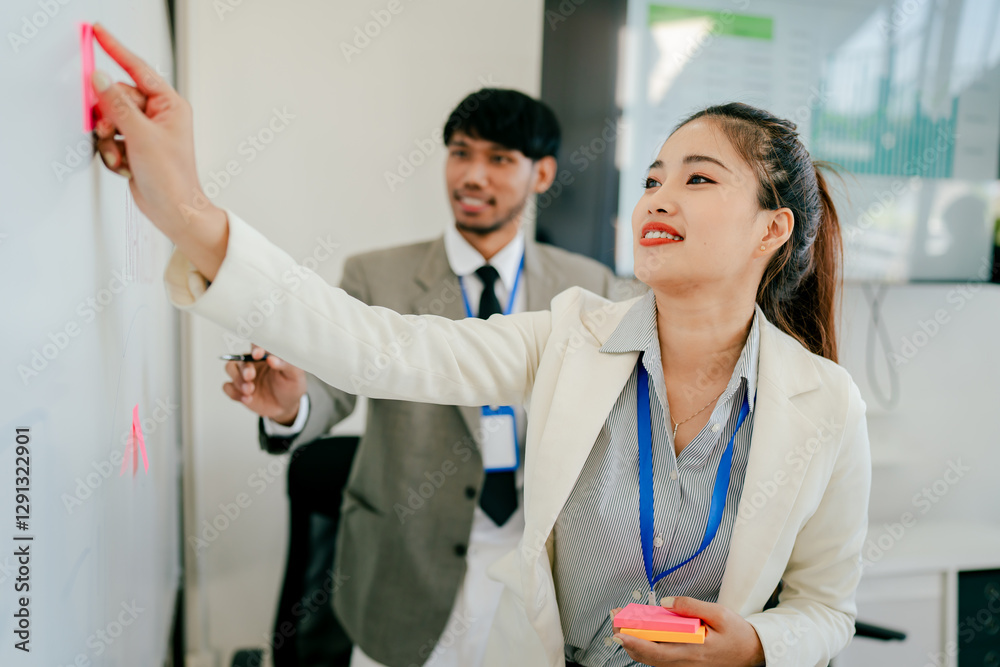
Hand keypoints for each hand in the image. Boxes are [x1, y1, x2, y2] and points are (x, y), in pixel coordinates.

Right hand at [91, 24, 227, 279]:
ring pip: (110, 120)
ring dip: (109, 140)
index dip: (116, 50)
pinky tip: (125, 167)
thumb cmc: (172, 177)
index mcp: (170, 105)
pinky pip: (111, 140)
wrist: (174, 211)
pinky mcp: (135, 148)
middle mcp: (159, 116)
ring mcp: (146, 133)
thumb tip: (100, 79)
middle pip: (117, 98)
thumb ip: (117, 104)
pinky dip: (112, 153)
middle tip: (110, 132)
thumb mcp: (141, 135)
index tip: (97, 32)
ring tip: (122, 156)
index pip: (139, 69)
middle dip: (108, 117)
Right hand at [222, 344, 306, 424]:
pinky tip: (247, 399)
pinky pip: (227, 387)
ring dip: (237, 380)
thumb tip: (271, 358)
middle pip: (240, 358)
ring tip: (249, 391)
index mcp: (267, 355)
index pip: (257, 344)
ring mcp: (244, 375)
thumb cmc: (291, 386)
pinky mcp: (238, 389)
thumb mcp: (295, 375)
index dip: (255, 347)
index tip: (258, 354)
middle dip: (244, 367)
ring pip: (230, 369)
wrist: (286, 406)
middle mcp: (253, 362)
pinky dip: (234, 393)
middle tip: (250, 376)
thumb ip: (286, 365)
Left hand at [611, 598, 764, 666]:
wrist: (754, 653)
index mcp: (694, 650)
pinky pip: (662, 661)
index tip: (620, 632)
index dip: (636, 642)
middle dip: (628, 642)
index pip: (657, 650)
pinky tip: (641, 638)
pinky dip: (648, 651)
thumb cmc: (738, 634)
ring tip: (622, 628)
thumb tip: (665, 602)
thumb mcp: (719, 613)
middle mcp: (687, 663)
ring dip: (636, 646)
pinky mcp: (687, 666)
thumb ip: (691, 606)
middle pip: (650, 657)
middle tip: (615, 624)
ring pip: (654, 661)